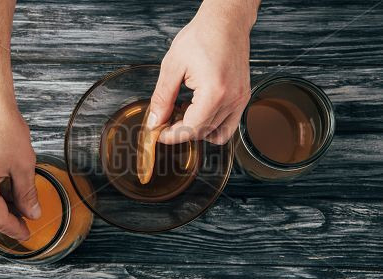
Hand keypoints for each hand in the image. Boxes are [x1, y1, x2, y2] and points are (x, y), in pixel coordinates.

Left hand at [148, 0, 258, 144]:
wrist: (225, 22)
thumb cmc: (202, 36)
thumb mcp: (173, 66)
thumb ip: (162, 97)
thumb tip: (156, 120)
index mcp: (214, 92)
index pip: (191, 128)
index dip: (172, 135)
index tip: (159, 133)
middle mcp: (231, 99)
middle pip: (202, 132)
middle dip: (181, 131)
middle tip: (165, 121)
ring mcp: (240, 100)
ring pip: (217, 133)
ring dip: (198, 130)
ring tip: (184, 115)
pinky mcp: (243, 97)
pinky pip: (230, 125)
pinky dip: (213, 126)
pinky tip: (199, 112)